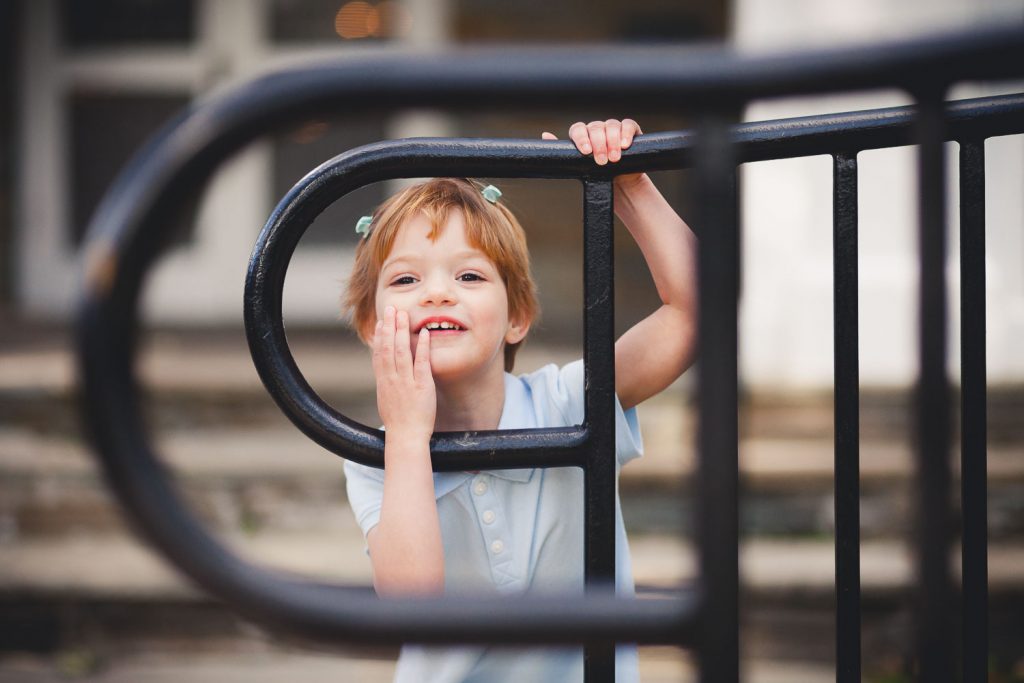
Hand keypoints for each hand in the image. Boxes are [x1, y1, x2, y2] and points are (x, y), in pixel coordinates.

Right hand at [373, 306, 435, 442]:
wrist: (406, 437)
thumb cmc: (398, 422)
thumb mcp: (386, 400)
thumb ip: (386, 384)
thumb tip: (385, 372)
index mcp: (383, 382)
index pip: (379, 354)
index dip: (380, 336)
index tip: (382, 321)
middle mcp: (392, 380)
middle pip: (388, 348)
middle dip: (389, 326)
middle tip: (391, 308)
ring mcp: (406, 382)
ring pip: (401, 352)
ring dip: (402, 331)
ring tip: (404, 314)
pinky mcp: (421, 387)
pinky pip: (421, 364)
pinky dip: (422, 348)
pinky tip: (424, 334)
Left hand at [543, 119, 644, 188]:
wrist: (621, 185)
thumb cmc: (598, 175)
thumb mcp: (579, 167)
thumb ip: (564, 153)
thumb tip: (545, 134)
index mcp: (583, 135)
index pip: (578, 129)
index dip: (581, 138)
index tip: (585, 152)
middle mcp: (598, 129)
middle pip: (595, 128)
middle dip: (599, 145)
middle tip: (601, 162)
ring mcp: (614, 129)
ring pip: (611, 126)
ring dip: (613, 142)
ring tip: (614, 159)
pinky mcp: (630, 131)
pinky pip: (628, 125)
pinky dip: (626, 133)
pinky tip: (625, 145)